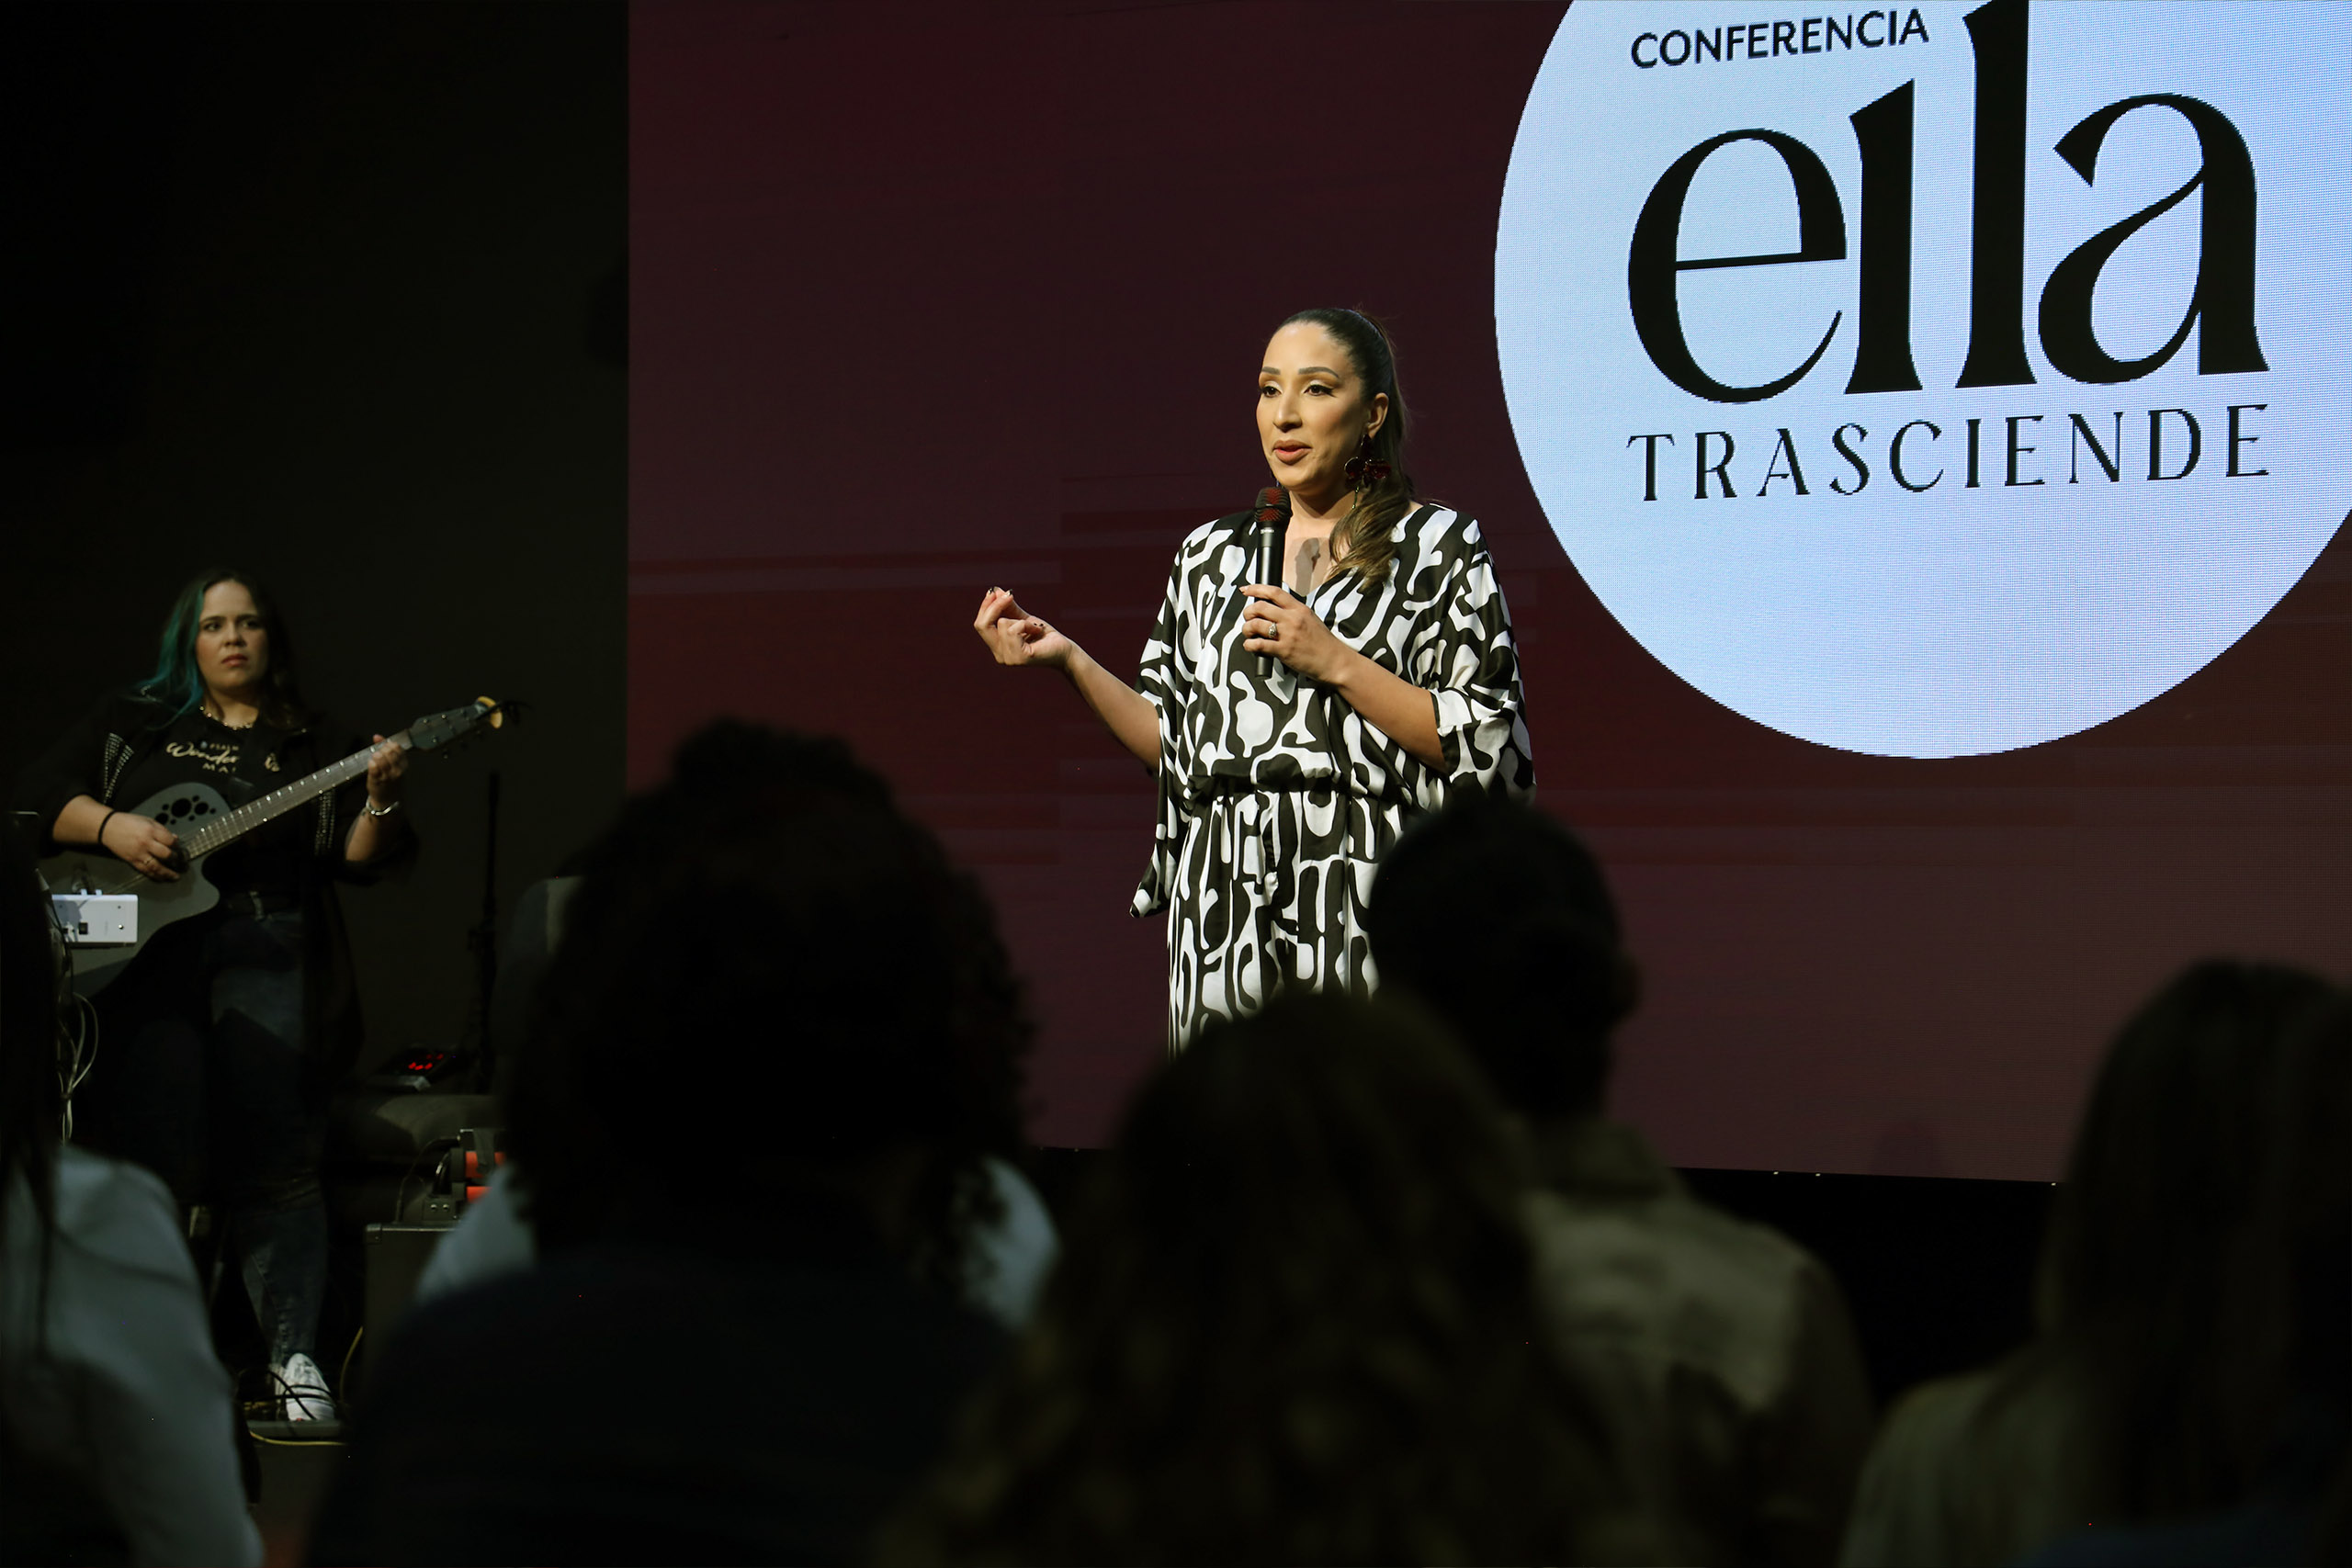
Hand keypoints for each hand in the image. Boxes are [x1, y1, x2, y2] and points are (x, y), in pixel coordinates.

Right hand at [100, 812, 180, 881]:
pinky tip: (161, 878)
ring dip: (168, 873)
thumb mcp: (148, 820)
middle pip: (166, 855)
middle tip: (182, 863)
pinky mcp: (132, 860)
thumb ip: (162, 830)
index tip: (181, 849)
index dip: (178, 846)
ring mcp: (139, 853)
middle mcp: (146, 843)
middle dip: (177, 860)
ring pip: (157, 866)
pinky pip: (145, 870)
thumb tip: (175, 838)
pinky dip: (155, 875)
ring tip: (175, 876)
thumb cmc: (127, 822)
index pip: (171, 841)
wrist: (107, 827)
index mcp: (151, 831)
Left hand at [366, 734, 408, 807]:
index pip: (397, 748)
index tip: (384, 748)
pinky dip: (371, 763)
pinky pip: (373, 767)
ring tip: (374, 760)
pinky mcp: (377, 780)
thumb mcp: (394, 766)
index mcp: (403, 765)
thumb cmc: (391, 783)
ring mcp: (387, 775)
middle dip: (381, 750)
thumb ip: (386, 750)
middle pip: (389, 751)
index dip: (388, 745)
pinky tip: (371, 765)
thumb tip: (377, 737)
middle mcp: (397, 770)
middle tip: (378, 754)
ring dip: (375, 756)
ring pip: (380, 758)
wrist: (388, 801)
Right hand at [974, 587, 1073, 670]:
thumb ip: (1008, 608)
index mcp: (997, 647)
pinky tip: (1037, 630)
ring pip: (1002, 623)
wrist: (1064, 649)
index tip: (994, 591)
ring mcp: (1008, 659)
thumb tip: (995, 591)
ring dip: (1021, 620)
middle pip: (982, 625)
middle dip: (995, 605)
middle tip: (1010, 595)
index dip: (985, 606)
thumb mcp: (1023, 617)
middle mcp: (999, 656)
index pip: (980, 625)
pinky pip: (1014, 629)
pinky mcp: (1019, 658)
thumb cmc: (1044, 635)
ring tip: (1035, 626)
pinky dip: (1028, 625)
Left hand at [1240, 584, 1354, 683]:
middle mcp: (1292, 619)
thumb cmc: (1323, 642)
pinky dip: (1250, 645)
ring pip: (1256, 625)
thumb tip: (1274, 609)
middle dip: (1247, 612)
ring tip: (1249, 634)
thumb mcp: (1310, 619)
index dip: (1256, 589)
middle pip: (1259, 607)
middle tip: (1247, 618)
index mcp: (1299, 609)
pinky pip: (1258, 645)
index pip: (1274, 592)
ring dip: (1246, 629)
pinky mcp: (1283, 651)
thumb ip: (1293, 612)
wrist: (1334, 661)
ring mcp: (1287, 634)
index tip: (1246, 590)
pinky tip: (1251, 646)